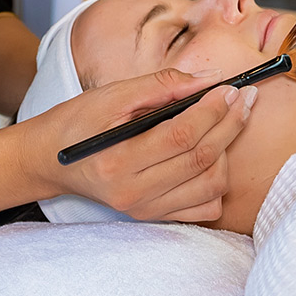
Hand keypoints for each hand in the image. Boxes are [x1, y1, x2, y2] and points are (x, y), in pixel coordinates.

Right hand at [15, 68, 254, 222]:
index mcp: (118, 160)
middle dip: (229, 124)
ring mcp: (144, 209)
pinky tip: (214, 156)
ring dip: (228, 152)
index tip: (230, 88)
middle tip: (244, 98)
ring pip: (210, 186)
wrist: (51, 160)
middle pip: (201, 159)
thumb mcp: (112, 95)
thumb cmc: (78, 122)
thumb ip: (161, 85)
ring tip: (229, 123)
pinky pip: (203, 208)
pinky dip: (217, 183)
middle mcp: (133, 193)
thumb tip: (208, 79)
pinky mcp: (153, 216)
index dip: (212, 110)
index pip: (181, 135)